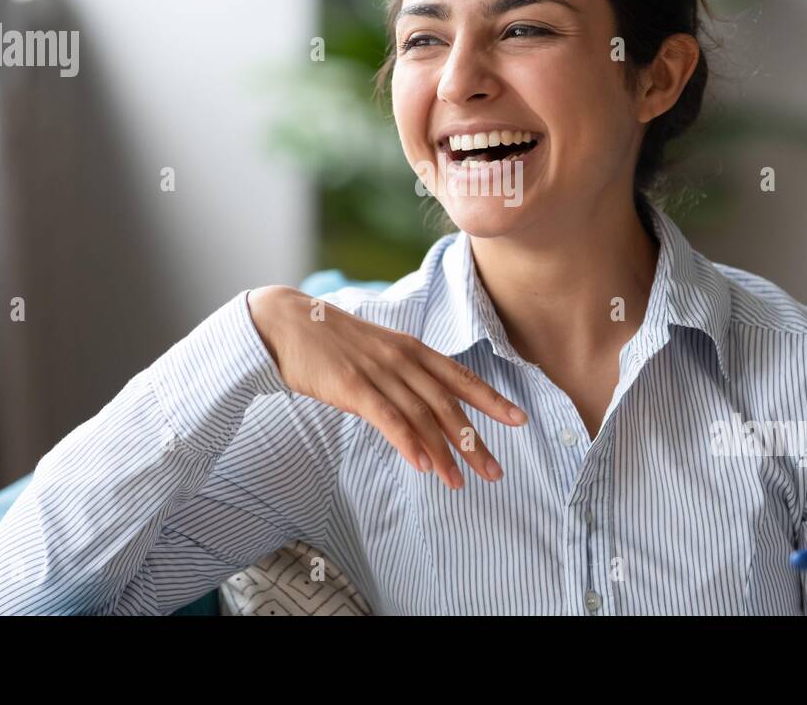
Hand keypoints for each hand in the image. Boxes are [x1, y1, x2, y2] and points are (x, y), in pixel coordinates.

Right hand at [246, 285, 527, 490]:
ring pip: (422, 416)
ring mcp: (379, 372)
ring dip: (443, 453)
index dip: (492, 399)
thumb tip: (420, 415)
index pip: (461, 376)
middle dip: (474, 440)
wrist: (287, 323)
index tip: (519, 419)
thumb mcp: (377, 352)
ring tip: (459, 482)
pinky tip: (422, 465)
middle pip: (448, 404)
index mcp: (412, 349)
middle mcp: (402, 359)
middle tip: (495, 471)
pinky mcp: (352, 386)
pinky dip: (407, 442)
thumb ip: (401, 379)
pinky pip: (387, 417)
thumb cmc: (331, 342)